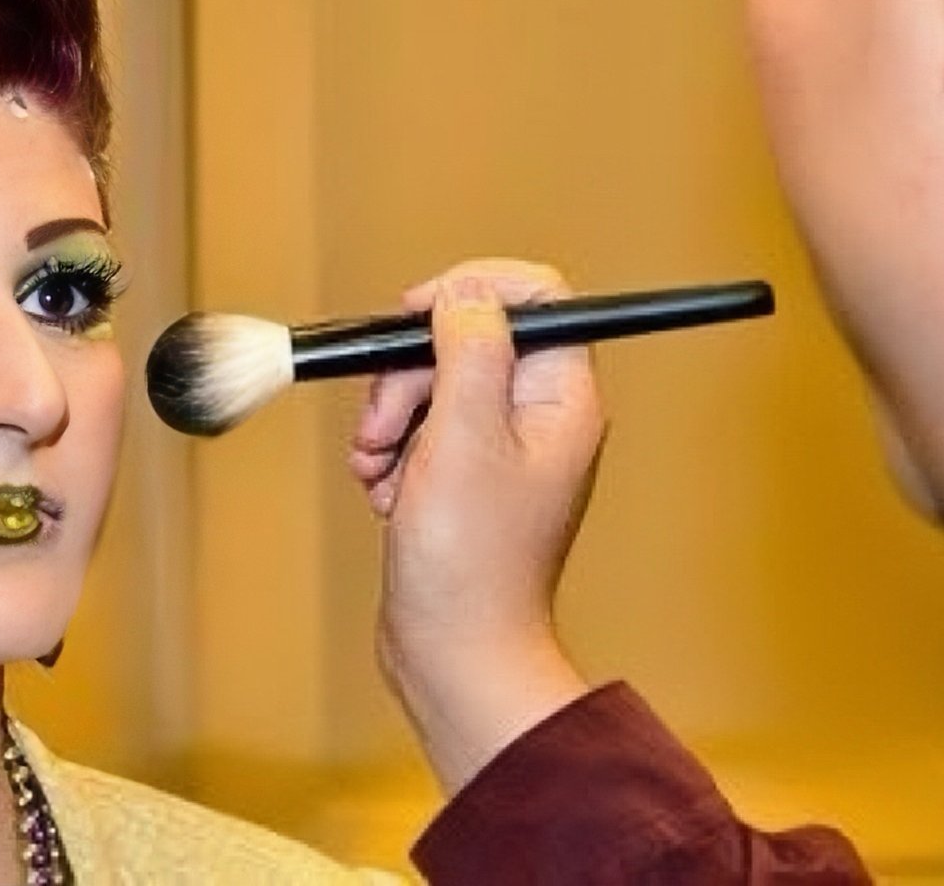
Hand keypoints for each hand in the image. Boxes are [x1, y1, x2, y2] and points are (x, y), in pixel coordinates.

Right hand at [349, 260, 606, 792]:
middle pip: (467, 338)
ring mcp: (502, 447)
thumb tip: (467, 291)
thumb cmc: (471, 563)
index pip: (535, 297)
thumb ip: (468, 350)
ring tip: (381, 470)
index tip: (417, 312)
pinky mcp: (465, 476)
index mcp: (562, 397)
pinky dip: (391, 453)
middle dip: (410, 373)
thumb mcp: (463, 437)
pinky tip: (386, 493)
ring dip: (391, 417)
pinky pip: (419, 430)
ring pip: (433, 384)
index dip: (471, 290)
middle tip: (386, 423)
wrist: (455, 652)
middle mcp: (540, 415)